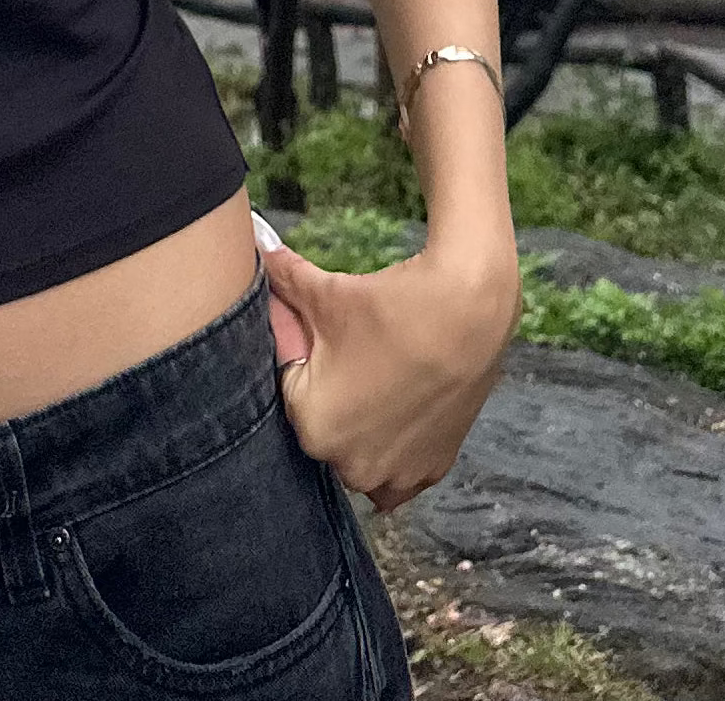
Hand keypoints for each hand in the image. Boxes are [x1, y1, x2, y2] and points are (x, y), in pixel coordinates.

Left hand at [264, 228, 519, 512]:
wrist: (468, 310)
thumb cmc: (389, 306)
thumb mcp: (324, 291)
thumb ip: (281, 277)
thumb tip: (256, 247)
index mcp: (313, 428)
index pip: (291, 391)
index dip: (307, 358)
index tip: (327, 337)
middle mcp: (350, 467)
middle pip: (324, 427)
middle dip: (332, 396)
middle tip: (355, 356)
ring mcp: (394, 475)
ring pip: (358, 458)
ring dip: (360, 431)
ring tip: (379, 381)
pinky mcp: (431, 470)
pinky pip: (397, 474)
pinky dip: (394, 449)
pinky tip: (399, 411)